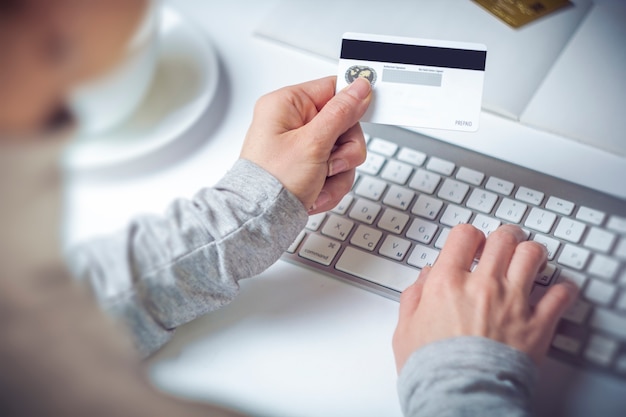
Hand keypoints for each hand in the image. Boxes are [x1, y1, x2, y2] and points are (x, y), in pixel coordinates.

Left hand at [240, 76, 370, 213]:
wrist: (260, 220)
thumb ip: (341, 113)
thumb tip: (359, 88)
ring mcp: (300, 146)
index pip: (332, 89)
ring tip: (319, 183)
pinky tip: (316, 193)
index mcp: (286, 105)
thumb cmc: (271, 182)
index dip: (353, 104)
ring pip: (342, 152)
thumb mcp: (313, 143)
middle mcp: (292, 122)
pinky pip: (334, 171)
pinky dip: (330, 186)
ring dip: (338, 174)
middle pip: (343, 125)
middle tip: (331, 164)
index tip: (368, 113)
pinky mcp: (306, 167)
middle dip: (344, 153)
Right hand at [393, 224, 578, 371]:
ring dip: (532, 253)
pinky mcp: (537, 324)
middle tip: (504, 242)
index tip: (471, 243)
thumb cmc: (432, 370)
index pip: (464, 236)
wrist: (460, 398)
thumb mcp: (405, 330)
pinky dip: (563, 289)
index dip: (469, 236)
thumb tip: (424, 279)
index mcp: (447, 283)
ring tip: (531, 258)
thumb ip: (413, 298)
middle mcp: (482, 285)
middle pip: (502, 239)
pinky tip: (558, 289)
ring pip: (532, 256)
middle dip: (504, 237)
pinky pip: (560, 295)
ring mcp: (513, 302)